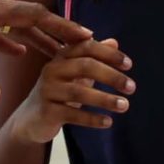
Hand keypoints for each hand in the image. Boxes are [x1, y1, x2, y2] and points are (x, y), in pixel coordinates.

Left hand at [0, 0, 91, 103]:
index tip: (87, 37)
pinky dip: (12, 38)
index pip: (33, 17)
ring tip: (59, 54)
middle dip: (58, 32)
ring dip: (38, 37)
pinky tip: (18, 53)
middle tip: (86, 46)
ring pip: (15, 22)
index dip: (61, 27)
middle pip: (31, 18)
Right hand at [14, 37, 135, 143]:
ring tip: (125, 106)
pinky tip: (108, 122)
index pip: (87, 47)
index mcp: (61, 57)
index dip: (109, 54)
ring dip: (105, 99)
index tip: (129, 65)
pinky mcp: (46, 111)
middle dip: (111, 76)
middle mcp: (52, 70)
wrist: (31, 120)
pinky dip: (92, 118)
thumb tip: (114, 42)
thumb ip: (93, 58)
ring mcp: (47, 90)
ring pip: (79, 92)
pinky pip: (72, 114)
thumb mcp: (76, 74)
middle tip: (132, 87)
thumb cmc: (59, 93)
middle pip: (85, 66)